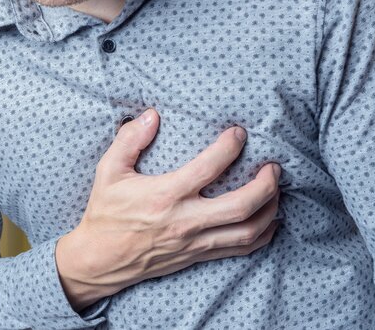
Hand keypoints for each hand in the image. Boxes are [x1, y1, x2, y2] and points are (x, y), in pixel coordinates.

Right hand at [56, 107, 280, 310]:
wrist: (99, 260)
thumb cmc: (105, 213)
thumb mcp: (108, 171)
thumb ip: (129, 140)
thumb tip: (151, 115)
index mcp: (164, 195)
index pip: (208, 168)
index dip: (229, 147)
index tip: (239, 133)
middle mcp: (184, 221)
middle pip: (241, 206)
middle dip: (266, 184)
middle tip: (274, 167)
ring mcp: (193, 242)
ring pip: (247, 231)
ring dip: (269, 209)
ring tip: (276, 189)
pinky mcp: (196, 256)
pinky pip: (239, 249)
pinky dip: (261, 235)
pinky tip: (269, 220)